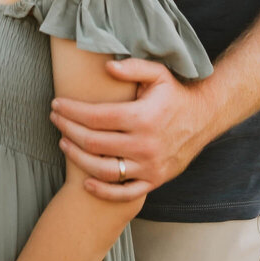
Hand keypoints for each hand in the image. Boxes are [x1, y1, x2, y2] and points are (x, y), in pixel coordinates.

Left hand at [50, 59, 217, 200]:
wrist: (204, 119)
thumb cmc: (174, 95)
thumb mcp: (158, 74)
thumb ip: (132, 68)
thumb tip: (107, 67)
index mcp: (142, 117)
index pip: (95, 117)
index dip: (71, 111)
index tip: (57, 104)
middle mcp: (144, 145)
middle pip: (94, 142)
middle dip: (68, 130)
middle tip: (55, 120)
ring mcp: (149, 166)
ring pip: (104, 170)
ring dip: (78, 158)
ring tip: (63, 143)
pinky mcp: (154, 180)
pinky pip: (124, 193)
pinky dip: (103, 191)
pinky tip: (86, 182)